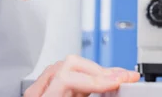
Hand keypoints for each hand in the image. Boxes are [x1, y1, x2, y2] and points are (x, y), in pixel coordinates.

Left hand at [24, 55, 139, 96]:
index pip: (67, 78)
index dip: (94, 79)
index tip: (116, 82)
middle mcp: (38, 93)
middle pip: (70, 66)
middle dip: (100, 72)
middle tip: (124, 77)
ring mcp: (41, 92)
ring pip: (70, 68)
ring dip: (96, 72)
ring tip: (116, 80)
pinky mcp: (48, 94)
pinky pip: (69, 78)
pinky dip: (88, 78)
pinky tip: (100, 84)